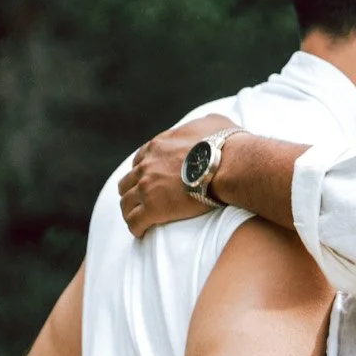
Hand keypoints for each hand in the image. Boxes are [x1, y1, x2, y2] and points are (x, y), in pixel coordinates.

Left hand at [118, 113, 235, 237]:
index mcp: (158, 146)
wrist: (230, 165)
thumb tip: (210, 124)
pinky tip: (142, 232)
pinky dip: (136, 227)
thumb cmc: (227, 144)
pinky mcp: (153, 208)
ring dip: (130, 210)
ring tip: (139, 219)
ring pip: (125, 203)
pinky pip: (134, 222)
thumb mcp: (215, 122)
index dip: (144, 171)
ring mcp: (147, 187)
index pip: (139, 160)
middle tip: (143, 200)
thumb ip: (204, 123)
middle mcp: (147, 166)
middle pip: (127, 182)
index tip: (151, 180)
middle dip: (132, 191)